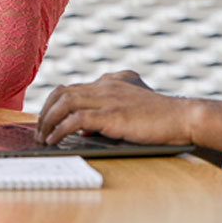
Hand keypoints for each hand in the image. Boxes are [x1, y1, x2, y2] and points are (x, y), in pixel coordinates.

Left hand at [35, 70, 195, 145]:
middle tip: (39, 130)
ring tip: (43, 137)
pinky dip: (60, 130)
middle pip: (62, 92)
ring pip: (64, 102)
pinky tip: (55, 141)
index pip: (73, 87)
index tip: (46, 119)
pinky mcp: (111, 114)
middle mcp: (106, 84)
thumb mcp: (132, 107)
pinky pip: (75, 120)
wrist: (182, 117)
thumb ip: (109, 111)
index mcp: (111, 81)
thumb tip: (85, 129)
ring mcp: (108, 97)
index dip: (55, 103)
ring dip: (48, 120)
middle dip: (45, 111)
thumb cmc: (161, 117)